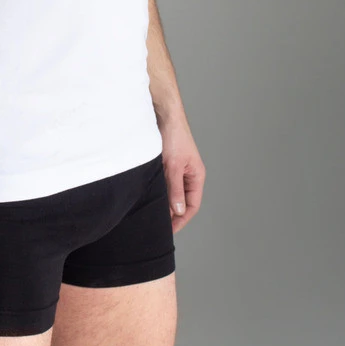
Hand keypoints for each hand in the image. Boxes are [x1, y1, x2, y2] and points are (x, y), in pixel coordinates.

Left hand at [160, 116, 204, 233]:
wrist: (164, 115)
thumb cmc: (174, 137)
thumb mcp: (173, 166)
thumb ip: (175, 189)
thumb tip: (178, 211)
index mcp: (196, 176)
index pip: (192, 205)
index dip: (182, 219)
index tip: (169, 230)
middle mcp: (189, 174)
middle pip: (182, 201)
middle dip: (172, 214)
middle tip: (159, 226)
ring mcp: (178, 169)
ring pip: (172, 192)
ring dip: (164, 203)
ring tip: (152, 214)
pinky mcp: (167, 164)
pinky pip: (164, 183)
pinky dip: (159, 192)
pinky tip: (148, 197)